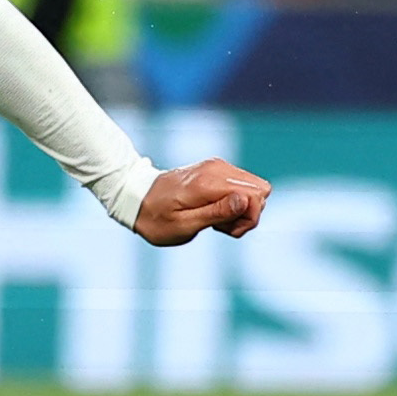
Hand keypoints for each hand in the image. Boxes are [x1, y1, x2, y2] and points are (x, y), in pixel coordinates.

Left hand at [134, 156, 269, 245]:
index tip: (227, 228)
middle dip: (248, 214)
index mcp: (209, 182)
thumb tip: (246, 200)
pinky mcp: (216, 170)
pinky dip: (234, 203)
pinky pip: (241, 186)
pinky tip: (212, 211)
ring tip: (213, 219)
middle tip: (220, 225)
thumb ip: (217, 212)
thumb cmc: (155, 218)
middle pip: (261, 190)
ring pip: (254, 189)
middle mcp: (217, 168)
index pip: (256, 194)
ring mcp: (217, 167)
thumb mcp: (183, 225)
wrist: (135, 199)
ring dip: (241, 210)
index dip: (249, 217)